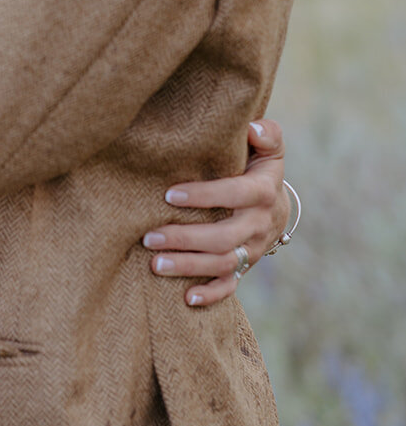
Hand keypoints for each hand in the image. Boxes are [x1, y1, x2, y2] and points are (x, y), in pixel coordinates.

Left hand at [142, 118, 288, 306]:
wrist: (276, 204)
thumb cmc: (258, 167)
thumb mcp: (267, 148)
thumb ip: (266, 134)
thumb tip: (253, 127)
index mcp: (262, 192)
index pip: (234, 194)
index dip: (203, 196)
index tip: (168, 195)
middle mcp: (259, 224)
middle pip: (223, 237)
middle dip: (185, 238)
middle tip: (149, 237)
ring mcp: (253, 249)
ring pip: (222, 264)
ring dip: (188, 266)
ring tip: (154, 263)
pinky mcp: (245, 266)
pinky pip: (231, 286)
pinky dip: (211, 295)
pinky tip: (186, 298)